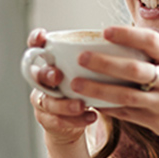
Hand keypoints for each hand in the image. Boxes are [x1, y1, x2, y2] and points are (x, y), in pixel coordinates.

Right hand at [27, 28, 96, 145]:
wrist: (75, 121)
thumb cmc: (84, 89)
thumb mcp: (89, 72)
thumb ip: (95, 61)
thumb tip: (123, 43)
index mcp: (50, 63)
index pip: (36, 47)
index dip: (35, 40)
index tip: (43, 36)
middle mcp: (42, 81)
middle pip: (37, 74)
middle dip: (47, 74)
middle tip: (59, 76)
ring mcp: (42, 100)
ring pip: (47, 101)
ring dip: (64, 103)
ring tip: (81, 105)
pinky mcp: (47, 119)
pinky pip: (57, 120)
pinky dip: (75, 120)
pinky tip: (91, 117)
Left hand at [69, 26, 158, 157]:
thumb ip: (155, 59)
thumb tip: (116, 42)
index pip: (152, 41)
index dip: (128, 34)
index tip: (104, 30)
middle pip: (135, 69)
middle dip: (105, 62)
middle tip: (81, 57)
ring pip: (126, 95)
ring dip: (98, 89)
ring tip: (76, 84)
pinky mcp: (158, 123)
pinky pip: (127, 114)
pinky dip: (107, 108)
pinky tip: (91, 103)